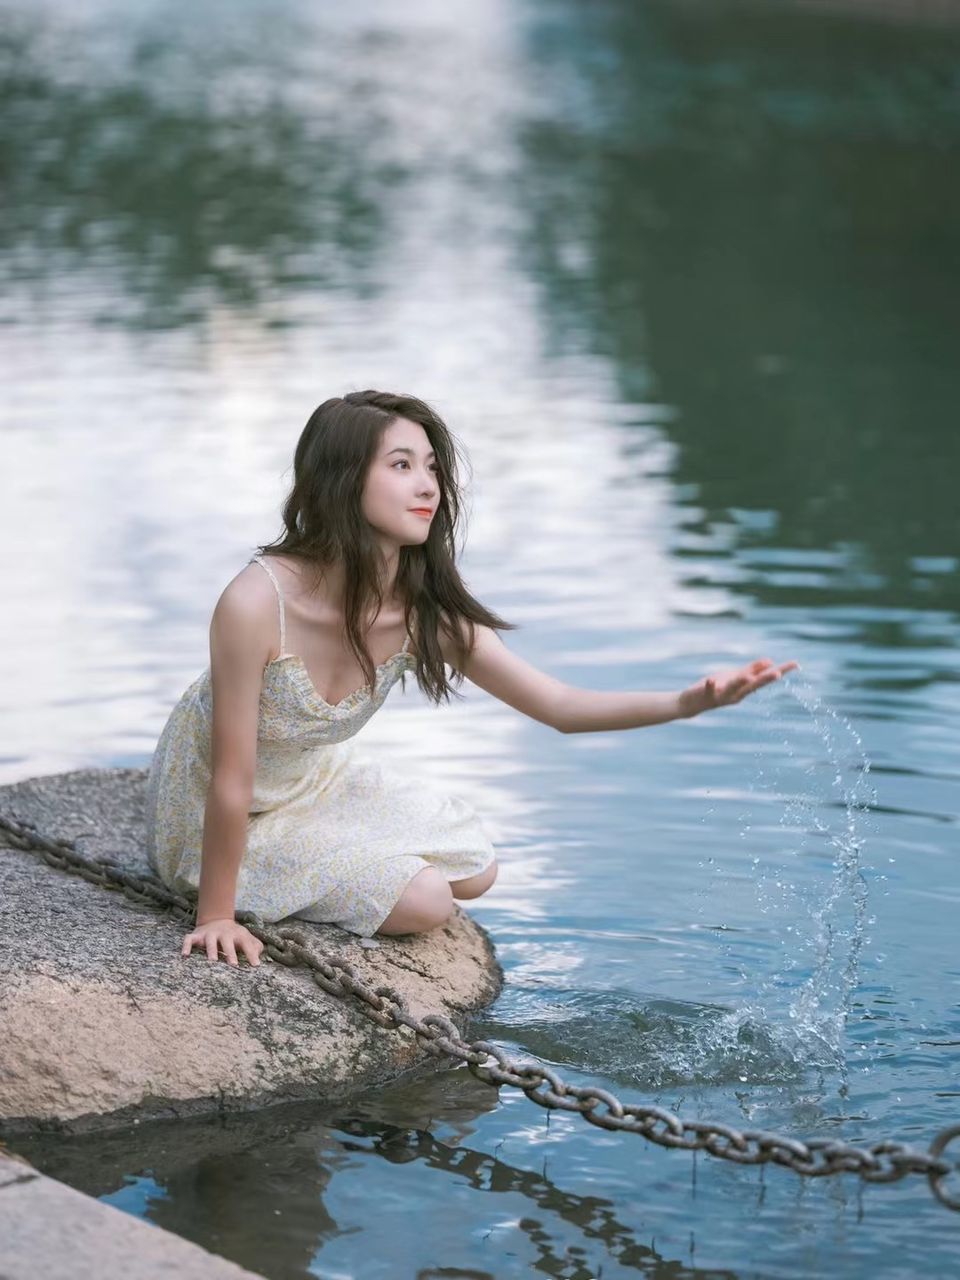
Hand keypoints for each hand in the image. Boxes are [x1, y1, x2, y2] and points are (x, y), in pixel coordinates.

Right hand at [182, 917, 263, 966]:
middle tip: (233, 964)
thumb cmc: (234, 936)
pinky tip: (185, 955)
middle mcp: (223, 933)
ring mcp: (209, 934)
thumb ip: (255, 947)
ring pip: (210, 941)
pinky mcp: (196, 935)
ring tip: (212, 961)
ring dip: (211, 950)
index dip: (252, 954)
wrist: (217, 919)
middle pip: (227, 942)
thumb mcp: (246, 938)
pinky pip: (189, 939)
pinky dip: (186, 946)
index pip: (246, 943)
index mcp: (237, 934)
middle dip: (230, 952)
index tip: (256, 965)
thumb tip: (259, 959)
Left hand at [678, 657, 798, 718]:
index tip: (796, 664)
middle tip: (779, 674)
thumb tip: (770, 662)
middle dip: (765, 679)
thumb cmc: (716, 688)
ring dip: (741, 682)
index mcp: (745, 687)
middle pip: (753, 685)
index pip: (765, 677)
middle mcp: (737, 694)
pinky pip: (709, 690)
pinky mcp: (706, 694)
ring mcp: (722, 695)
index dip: (781, 671)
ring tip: (748, 675)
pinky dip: (712, 686)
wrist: (693, 703)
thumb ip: (751, 670)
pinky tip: (712, 680)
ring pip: (734, 689)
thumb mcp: (735, 677)